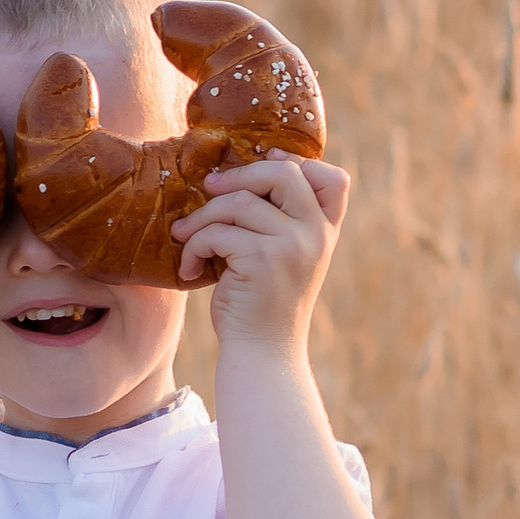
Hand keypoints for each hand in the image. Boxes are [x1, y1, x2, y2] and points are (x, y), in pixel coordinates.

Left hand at [171, 156, 350, 357]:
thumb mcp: (284, 259)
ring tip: (185, 237)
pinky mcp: (262, 259)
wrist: (262, 354)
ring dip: (202, 217)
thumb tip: (239, 175)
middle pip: (283, 173)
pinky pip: (217, 232)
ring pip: (238, 202)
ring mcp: (292, 246)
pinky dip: (194, 247)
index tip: (263, 166)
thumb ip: (281, 222)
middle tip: (208, 188)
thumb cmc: (262, 306)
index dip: (298, 164)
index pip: (333, 180)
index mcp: (325, 233)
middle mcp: (315, 235)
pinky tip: (190, 269)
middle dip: (238, 175)